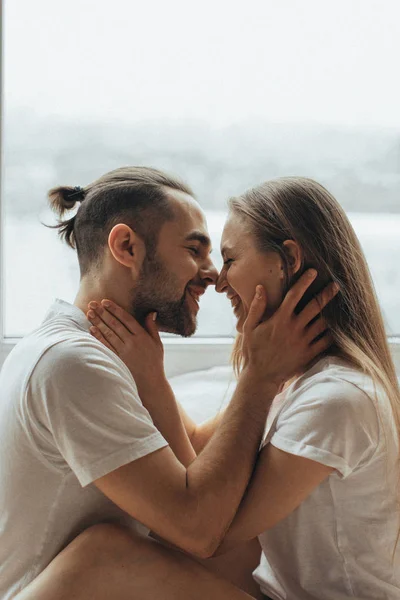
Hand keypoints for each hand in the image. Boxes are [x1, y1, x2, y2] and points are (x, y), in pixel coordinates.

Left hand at [86, 301, 165, 391]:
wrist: (151, 384)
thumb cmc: (155, 362)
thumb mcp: (157, 344)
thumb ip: (152, 327)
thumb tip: (151, 312)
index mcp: (142, 336)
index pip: (127, 319)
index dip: (115, 309)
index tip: (105, 301)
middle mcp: (132, 343)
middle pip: (115, 324)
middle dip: (103, 313)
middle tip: (92, 303)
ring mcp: (124, 352)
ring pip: (108, 334)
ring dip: (97, 322)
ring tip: (89, 313)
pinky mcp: (118, 360)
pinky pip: (106, 346)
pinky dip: (98, 337)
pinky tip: (92, 329)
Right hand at [241, 269, 338, 385]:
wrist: (262, 377)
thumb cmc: (253, 351)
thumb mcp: (249, 328)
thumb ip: (256, 307)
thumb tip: (260, 288)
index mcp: (280, 319)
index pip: (295, 295)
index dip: (304, 281)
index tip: (313, 271)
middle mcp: (294, 328)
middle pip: (315, 306)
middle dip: (326, 294)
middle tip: (336, 285)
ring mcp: (303, 341)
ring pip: (323, 323)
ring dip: (331, 313)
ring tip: (338, 305)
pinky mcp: (309, 353)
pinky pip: (326, 341)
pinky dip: (332, 333)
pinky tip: (336, 327)